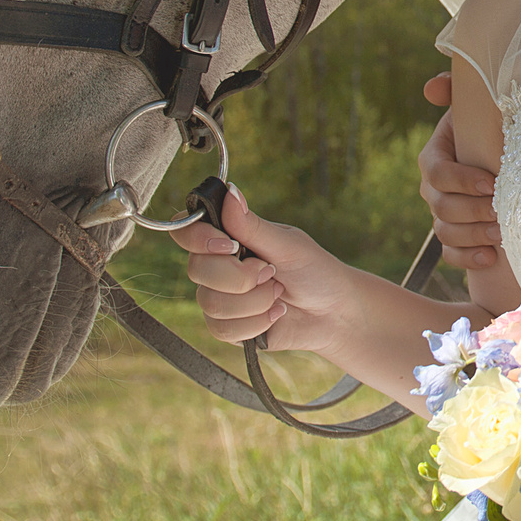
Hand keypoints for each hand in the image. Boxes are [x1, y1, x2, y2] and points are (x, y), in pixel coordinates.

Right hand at [168, 187, 344, 354]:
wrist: (334, 313)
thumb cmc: (314, 271)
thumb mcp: (287, 244)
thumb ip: (252, 225)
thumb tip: (230, 191)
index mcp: (228, 238)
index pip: (187, 232)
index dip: (197, 238)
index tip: (229, 245)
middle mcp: (217, 267)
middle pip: (197, 270)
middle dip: (240, 276)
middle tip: (271, 272)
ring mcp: (220, 298)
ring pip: (211, 303)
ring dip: (255, 300)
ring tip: (279, 294)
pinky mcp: (228, 328)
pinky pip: (223, 329)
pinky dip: (257, 322)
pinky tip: (276, 314)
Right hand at [416, 79, 501, 270]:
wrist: (501, 154)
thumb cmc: (489, 125)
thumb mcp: (475, 104)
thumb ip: (454, 88)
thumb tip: (433, 88)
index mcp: (434, 157)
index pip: (437, 172)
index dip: (461, 180)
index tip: (491, 182)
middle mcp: (434, 189)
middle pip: (442, 207)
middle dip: (473, 211)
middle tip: (502, 212)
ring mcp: (442, 215)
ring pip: (446, 233)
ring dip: (474, 236)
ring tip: (502, 235)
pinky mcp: (455, 236)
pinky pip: (451, 253)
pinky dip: (468, 258)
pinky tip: (491, 257)